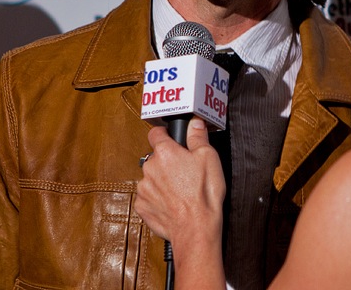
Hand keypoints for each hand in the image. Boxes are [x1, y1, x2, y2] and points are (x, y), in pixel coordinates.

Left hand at [135, 118, 225, 244]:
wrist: (195, 228)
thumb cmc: (203, 194)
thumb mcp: (209, 157)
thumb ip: (198, 136)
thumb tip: (194, 123)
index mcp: (165, 152)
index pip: (156, 133)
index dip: (164, 134)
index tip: (170, 137)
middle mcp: (150, 168)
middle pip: (156, 158)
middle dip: (168, 162)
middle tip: (185, 170)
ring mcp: (144, 188)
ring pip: (152, 178)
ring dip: (162, 181)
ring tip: (181, 190)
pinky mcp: (142, 207)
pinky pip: (148, 197)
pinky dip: (158, 198)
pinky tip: (173, 203)